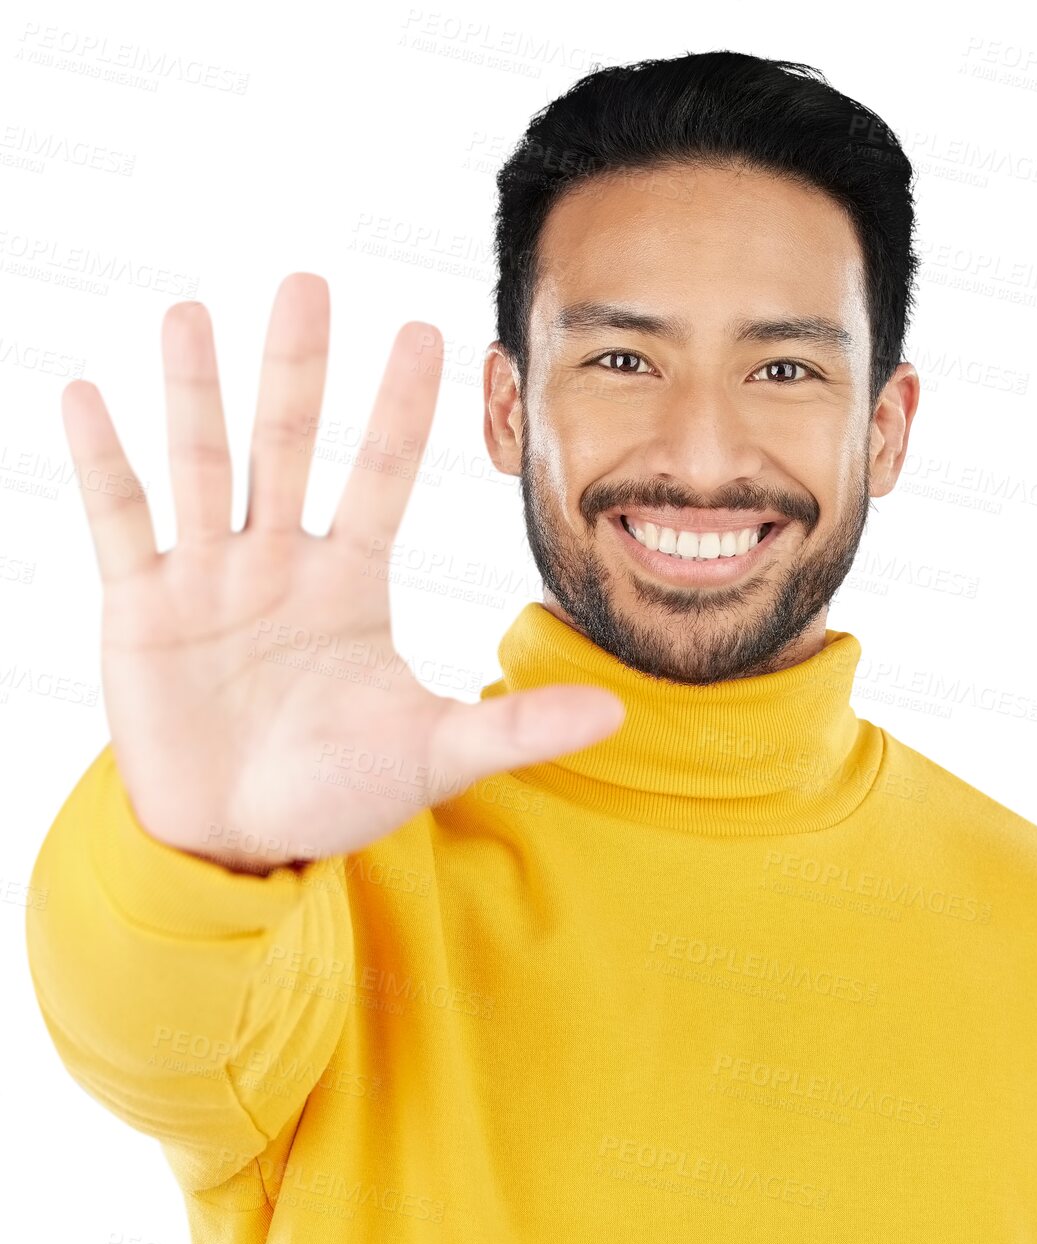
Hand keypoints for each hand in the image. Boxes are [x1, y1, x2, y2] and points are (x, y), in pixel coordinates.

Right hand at [60, 273, 624, 874]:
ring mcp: (207, 578)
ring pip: (204, 465)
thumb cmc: (337, 792)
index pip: (382, 475)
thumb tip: (618, 715)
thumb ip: (515, 729)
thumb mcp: (431, 755)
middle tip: (309, 282)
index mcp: (350, 583)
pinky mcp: (140, 607)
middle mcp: (280, 563)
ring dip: (198, 392)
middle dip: (299, 369)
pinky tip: (89, 396)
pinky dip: (105, 462)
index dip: (401, 407)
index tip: (427, 330)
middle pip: (290, 445)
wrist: (240, 841)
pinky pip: (121, 521)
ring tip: (193, 312)